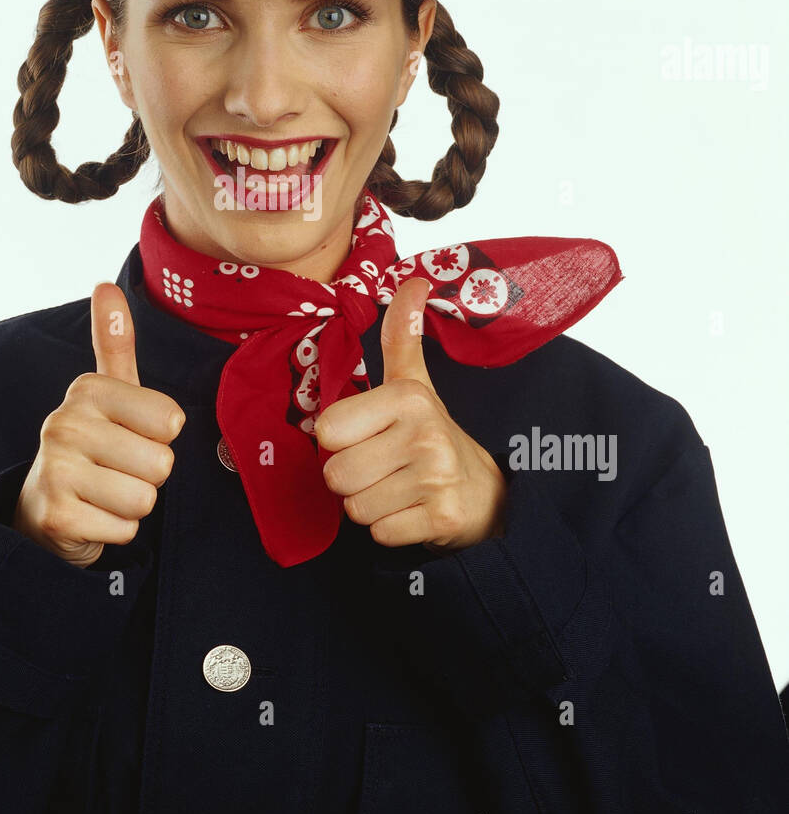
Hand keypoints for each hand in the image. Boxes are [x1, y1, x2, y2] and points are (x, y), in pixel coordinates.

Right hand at [12, 283, 185, 567]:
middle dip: (149, 476)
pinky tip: (93, 518)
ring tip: (104, 494)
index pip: (171, 420)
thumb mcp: (108, 394)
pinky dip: (116, 531)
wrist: (44, 512)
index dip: (159, 437)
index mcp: (87, 390)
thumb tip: (106, 285)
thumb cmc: (93, 448)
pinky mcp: (57, 516)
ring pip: (145, 498)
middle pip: (162, 462)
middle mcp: (65, 423)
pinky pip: (126, 529)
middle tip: (116, 471)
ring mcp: (56, 470)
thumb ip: (114, 344)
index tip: (128, 436)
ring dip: (133, 505)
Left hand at [314, 277, 505, 551]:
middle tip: (384, 468)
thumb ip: (402, 336)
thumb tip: (414, 279)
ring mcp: (434, 479)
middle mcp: (423, 434)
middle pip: (336, 475)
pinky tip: (411, 511)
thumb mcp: (414, 383)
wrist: (485, 495)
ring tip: (397, 488)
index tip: (368, 436)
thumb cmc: (430, 436)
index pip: (327, 430)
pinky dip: (389, 529)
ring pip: (354, 508)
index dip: (340, 440)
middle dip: (352, 478)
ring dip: (369, 505)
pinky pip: (378, 534)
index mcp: (407, 396)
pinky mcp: (440, 519)